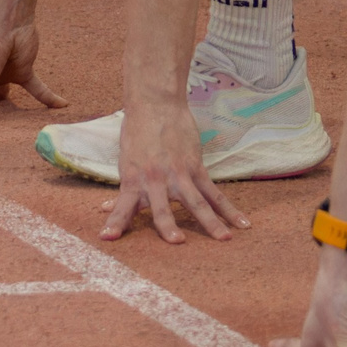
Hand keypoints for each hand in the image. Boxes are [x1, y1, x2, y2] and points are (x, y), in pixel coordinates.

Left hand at [99, 102, 247, 243]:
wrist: (155, 104)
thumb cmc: (136, 134)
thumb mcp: (125, 162)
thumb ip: (124, 189)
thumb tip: (106, 207)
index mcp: (133, 180)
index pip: (122, 206)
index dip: (115, 222)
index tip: (107, 237)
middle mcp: (155, 180)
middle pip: (163, 207)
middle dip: (168, 225)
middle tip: (176, 242)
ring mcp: (179, 174)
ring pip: (197, 202)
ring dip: (211, 222)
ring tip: (224, 238)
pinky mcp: (196, 167)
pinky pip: (214, 192)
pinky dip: (228, 208)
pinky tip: (241, 222)